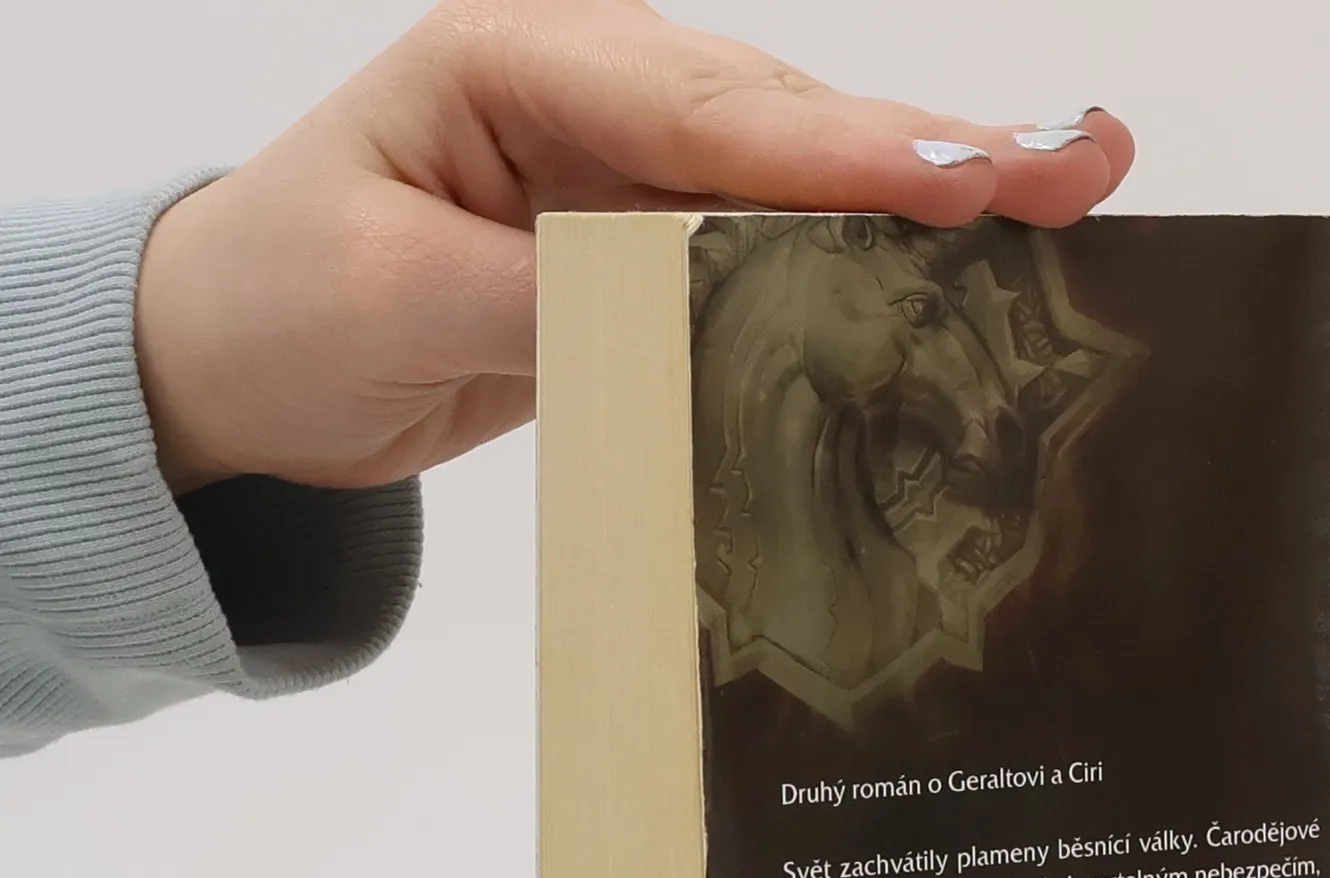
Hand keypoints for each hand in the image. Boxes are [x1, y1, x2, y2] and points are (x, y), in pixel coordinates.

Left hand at [133, 0, 1133, 494]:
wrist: (243, 360)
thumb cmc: (282, 302)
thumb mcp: (390, 299)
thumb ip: (540, 298)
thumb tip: (686, 310)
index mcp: (517, 61)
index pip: (703, 110)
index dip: (841, 153)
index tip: (965, 182)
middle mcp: (595, 92)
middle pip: (787, 121)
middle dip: (937, 147)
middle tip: (1082, 164)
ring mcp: (633, 167)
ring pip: (804, 177)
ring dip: (935, 195)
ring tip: (1069, 194)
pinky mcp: (653, 244)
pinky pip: (779, 249)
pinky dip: (872, 264)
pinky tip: (965, 271)